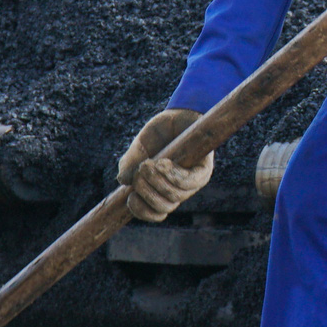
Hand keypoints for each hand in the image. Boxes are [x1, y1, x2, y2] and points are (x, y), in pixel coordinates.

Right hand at [116, 107, 212, 221]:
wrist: (181, 112)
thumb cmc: (161, 131)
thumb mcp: (141, 145)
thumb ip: (130, 161)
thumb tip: (122, 181)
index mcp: (162, 189)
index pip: (154, 214)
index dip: (141, 211)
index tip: (130, 197)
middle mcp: (178, 189)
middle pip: (163, 208)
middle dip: (146, 192)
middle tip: (141, 169)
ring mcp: (192, 182)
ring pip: (174, 197)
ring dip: (157, 181)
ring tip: (149, 162)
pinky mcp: (204, 171)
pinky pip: (189, 182)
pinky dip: (172, 175)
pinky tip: (162, 162)